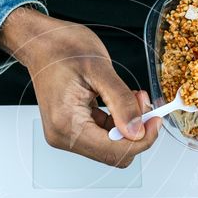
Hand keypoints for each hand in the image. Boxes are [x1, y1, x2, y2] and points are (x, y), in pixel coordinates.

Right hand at [0, 7, 160, 166]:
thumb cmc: (61, 49)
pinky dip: (119, 123)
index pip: (114, 151)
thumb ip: (121, 102)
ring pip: (112, 148)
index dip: (142, 139)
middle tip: (143, 102)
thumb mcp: (99, 69)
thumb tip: (137, 131)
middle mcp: (63, 136)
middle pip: (114, 154)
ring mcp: (66, 135)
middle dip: (136, 131)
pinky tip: (121, 103)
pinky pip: (103, 138)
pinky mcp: (72, 130)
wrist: (41, 42)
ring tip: (132, 97)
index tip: (156, 119)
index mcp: (66, 124)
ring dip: (129, 126)